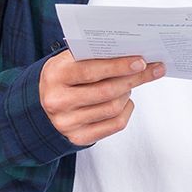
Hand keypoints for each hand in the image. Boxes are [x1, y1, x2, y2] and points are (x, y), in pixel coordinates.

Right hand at [38, 51, 164, 145]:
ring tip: (130, 84)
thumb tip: (130, 54)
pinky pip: (114, 125)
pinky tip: (125, 101)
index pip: (91, 70)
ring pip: (113, 108)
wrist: (39, 107)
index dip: (118, 66)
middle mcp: (59, 101)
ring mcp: (68, 123)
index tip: (141, 61)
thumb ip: (92, 56)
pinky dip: (126, 110)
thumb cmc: (61, 78)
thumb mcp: (67, 61)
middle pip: (106, 91)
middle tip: (151, 69)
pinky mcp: (79, 138)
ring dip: (128, 93)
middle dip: (133, 78)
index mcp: (55, 76)